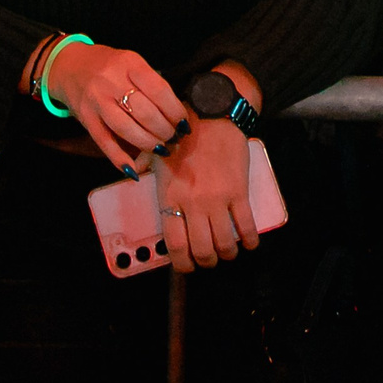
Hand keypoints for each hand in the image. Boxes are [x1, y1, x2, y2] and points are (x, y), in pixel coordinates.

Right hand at [40, 43, 189, 175]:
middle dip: (165, 130)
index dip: (175, 111)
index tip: (183, 124)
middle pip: (145, 112)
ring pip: (126, 129)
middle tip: (173, 138)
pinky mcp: (86, 118)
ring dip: (148, 143)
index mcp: (128, 63)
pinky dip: (120, 159)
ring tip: (161, 148)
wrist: (69, 66)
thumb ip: (150, 83)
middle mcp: (111, 80)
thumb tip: (176, 114)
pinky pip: (105, 142)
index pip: (159, 90)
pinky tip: (134, 169)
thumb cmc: (108, 66)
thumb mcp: (130, 63)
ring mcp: (96, 101)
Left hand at [153, 118, 258, 273]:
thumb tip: (132, 172)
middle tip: (210, 259)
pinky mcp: (239, 192)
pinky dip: (250, 241)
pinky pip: (247, 226)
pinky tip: (250, 243)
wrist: (212, 115)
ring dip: (228, 254)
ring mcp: (217, 199)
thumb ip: (144, 167)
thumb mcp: (157, 153)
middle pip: (202, 250)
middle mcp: (193, 203)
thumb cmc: (182, 134)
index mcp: (170, 197)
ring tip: (229, 251)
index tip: (187, 266)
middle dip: (208, 262)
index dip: (183, 264)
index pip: (174, 244)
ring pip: (225, 244)